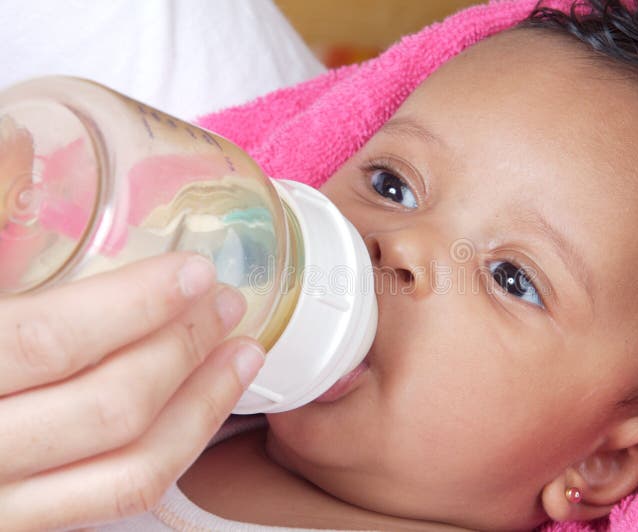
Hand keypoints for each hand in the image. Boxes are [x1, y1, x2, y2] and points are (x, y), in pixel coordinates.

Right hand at [0, 252, 264, 529]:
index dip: (132, 306)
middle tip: (227, 303)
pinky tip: (198, 408)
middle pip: (103, 410)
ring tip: (243, 356)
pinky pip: (109, 501)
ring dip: (199, 411)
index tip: (193, 272)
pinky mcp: (15, 525)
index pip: (47, 343)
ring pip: (124, 473)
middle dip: (181, 351)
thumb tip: (18, 141)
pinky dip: (170, 453)